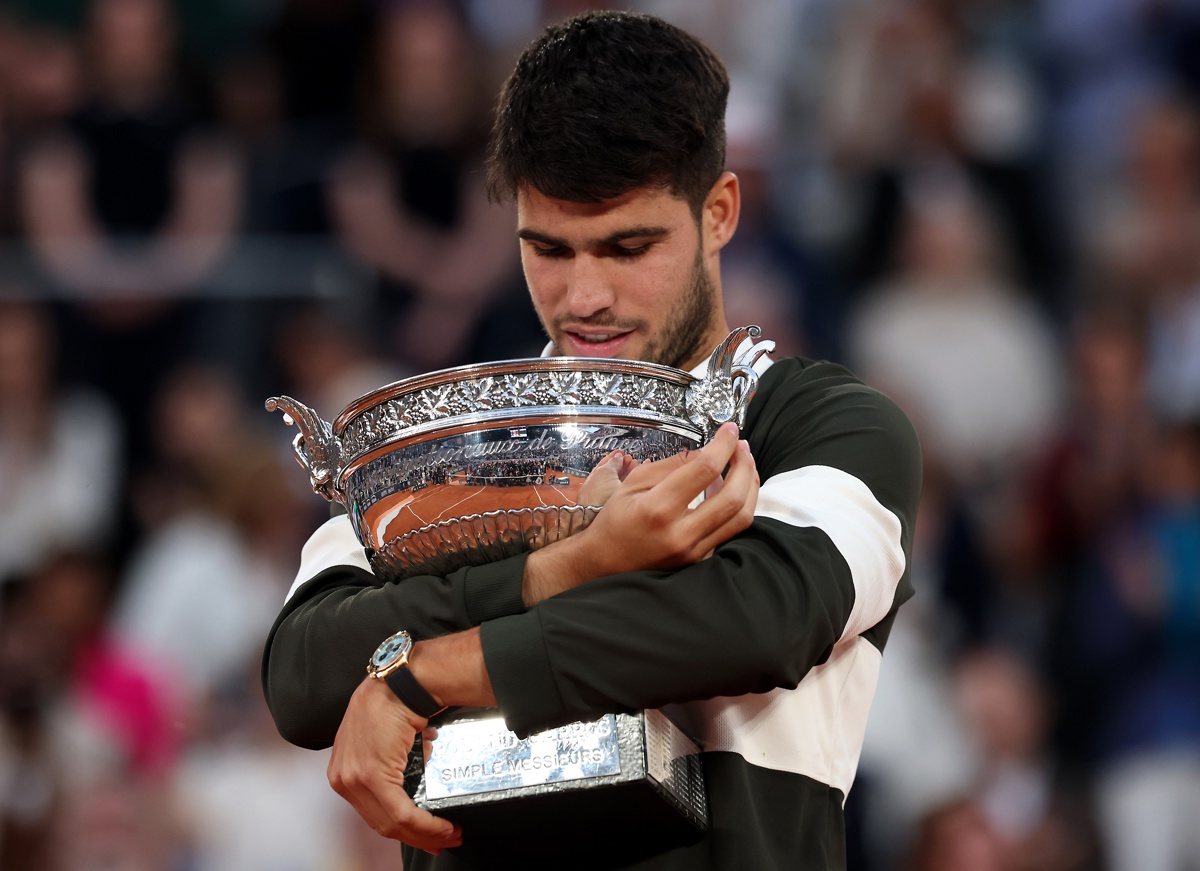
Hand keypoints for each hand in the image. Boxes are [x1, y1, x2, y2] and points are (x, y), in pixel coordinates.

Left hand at [327, 678, 462, 853]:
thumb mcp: (383, 740)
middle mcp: (342, 778)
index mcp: (342, 771)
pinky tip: (442, 826)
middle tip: (444, 840)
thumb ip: (390, 766)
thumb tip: (414, 782)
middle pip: (382, 824)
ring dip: (425, 833)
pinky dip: (425, 824)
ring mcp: (354, 777)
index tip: (428, 836)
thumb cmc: (395, 702)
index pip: (372, 812)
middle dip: (417, 838)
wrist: (402, 680)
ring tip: (449, 834)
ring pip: (392, 823)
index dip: (402, 830)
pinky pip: (401, 811)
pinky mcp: (371, 775)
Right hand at [524, 423, 757, 599]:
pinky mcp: (700, 560)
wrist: (605, 563)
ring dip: (750, 487)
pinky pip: (730, 530)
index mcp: (658, 508)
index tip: (730, 430)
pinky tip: (729, 490)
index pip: (704, 469)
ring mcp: (694, 551)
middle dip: (745, 465)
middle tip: (742, 447)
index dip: (724, 445)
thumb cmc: (616, 520)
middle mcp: (680, 533)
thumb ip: (672, 465)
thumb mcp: (634, 483)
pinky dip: (737, 505)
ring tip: (743, 466)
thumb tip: (707, 451)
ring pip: (741, 517)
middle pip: (733, 497)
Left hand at [577, 449, 637, 505]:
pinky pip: (630, 487)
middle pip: (615, 473)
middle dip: (624, 464)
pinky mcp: (621, 503)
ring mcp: (611, 497)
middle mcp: (602, 488)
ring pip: (623, 480)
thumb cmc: (597, 495)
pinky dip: (636, 479)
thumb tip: (617, 456)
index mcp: (594, 479)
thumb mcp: (605, 472)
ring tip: (639, 464)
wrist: (598, 517)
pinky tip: (643, 475)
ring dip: (631, 471)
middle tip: (632, 459)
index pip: (605, 465)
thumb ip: (613, 462)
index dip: (613, 457)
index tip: (622, 452)